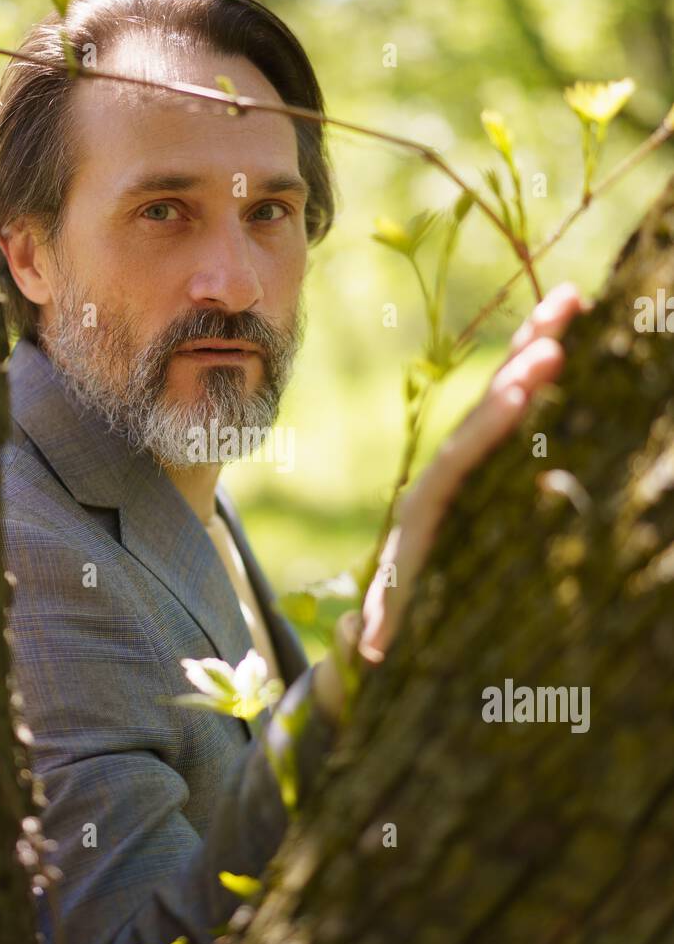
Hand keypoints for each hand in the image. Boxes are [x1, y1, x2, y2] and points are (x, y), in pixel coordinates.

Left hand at [312, 281, 587, 722]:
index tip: (522, 392)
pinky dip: (543, 357)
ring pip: (503, 390)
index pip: (461, 458)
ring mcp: (473, 452)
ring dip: (534, 343)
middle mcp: (450, 467)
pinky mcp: (495, 448)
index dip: (491, 426)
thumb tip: (367, 646)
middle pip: (483, 412)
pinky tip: (577, 317)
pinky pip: (520, 397)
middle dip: (518, 374)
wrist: (395, 585)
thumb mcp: (389, 612)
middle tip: (555, 336)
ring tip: (570, 297)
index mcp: (429, 503)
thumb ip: (381, 624)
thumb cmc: (397, 604)